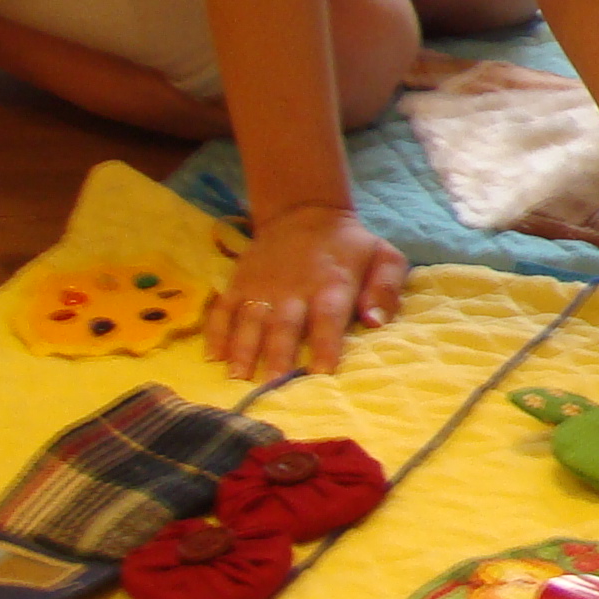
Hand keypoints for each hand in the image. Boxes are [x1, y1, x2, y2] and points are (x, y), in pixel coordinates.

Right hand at [212, 204, 406, 379]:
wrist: (304, 212)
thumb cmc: (349, 246)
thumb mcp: (383, 257)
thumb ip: (386, 289)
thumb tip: (375, 322)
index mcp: (332, 285)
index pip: (328, 317)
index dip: (326, 345)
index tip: (322, 373)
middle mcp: (294, 288)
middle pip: (284, 324)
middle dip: (278, 355)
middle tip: (272, 385)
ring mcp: (262, 286)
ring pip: (250, 319)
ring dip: (242, 348)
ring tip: (237, 377)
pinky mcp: (239, 283)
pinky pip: (223, 309)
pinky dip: (216, 332)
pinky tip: (213, 356)